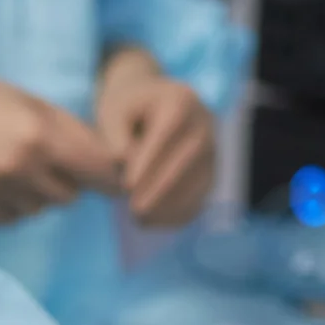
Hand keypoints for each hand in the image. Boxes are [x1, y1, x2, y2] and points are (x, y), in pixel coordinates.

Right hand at [0, 43, 120, 226]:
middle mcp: (19, 168)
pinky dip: (8, 204)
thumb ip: (73, 133)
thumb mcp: (32, 103)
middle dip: (65, 182)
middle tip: (42, 159)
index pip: (98, 172)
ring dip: (35, 194)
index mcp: (40, 136)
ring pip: (39, 210)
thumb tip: (114, 168)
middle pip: (70, 197)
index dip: (109, 176)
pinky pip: (10, 219)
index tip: (111, 178)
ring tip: (10, 165)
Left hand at [94, 45, 216, 229]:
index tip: (127, 185)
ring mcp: (212, 147)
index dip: (149, 161)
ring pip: (200, 180)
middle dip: (161, 188)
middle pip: (189, 158)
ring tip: (140, 220)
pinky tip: (153, 223)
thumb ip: (114, 136)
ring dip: (171, 204)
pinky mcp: (211, 169)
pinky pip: (202, 194)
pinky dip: (179, 212)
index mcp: (179, 101)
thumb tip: (124, 163)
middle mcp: (204, 122)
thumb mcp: (112, 113)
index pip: (168, 132)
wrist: (149, 103)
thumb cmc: (125, 109)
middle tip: (134, 210)